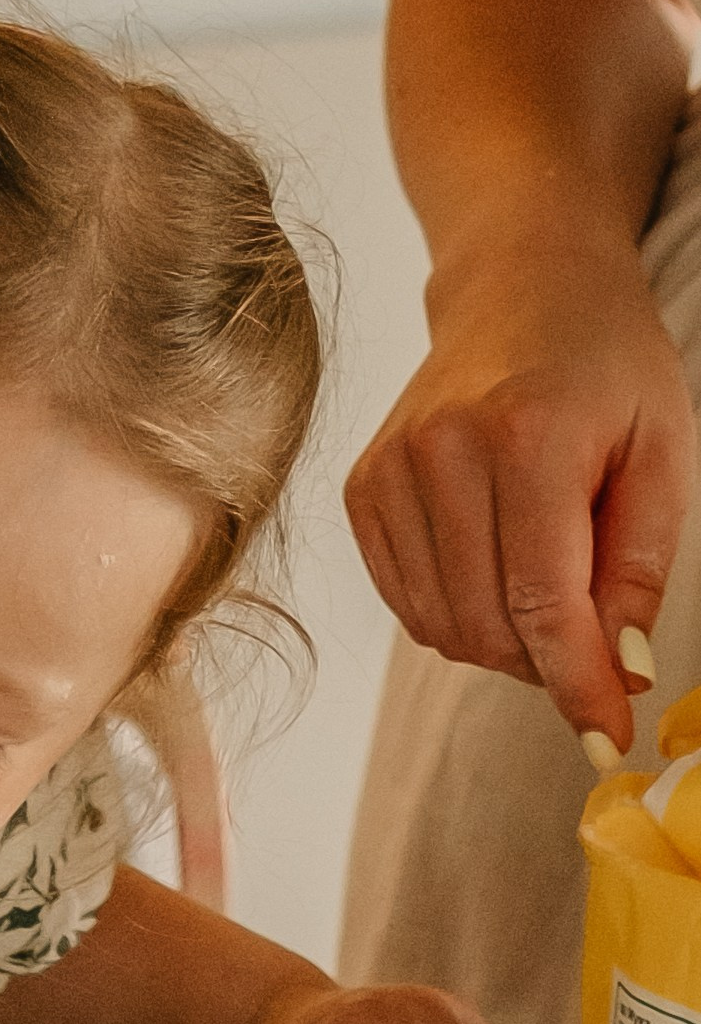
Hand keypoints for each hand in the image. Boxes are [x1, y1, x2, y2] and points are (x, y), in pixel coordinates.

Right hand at [345, 244, 693, 754]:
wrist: (522, 287)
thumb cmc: (606, 365)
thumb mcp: (662, 452)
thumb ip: (639, 568)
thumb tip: (613, 672)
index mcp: (526, 436)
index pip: (542, 602)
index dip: (576, 683)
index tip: (604, 736)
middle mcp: (441, 455)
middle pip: (487, 628)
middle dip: (546, 662)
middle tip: (590, 640)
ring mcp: (388, 474)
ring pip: (443, 629)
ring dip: (502, 643)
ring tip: (546, 589)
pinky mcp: (361, 492)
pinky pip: (409, 605)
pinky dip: (458, 614)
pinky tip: (494, 569)